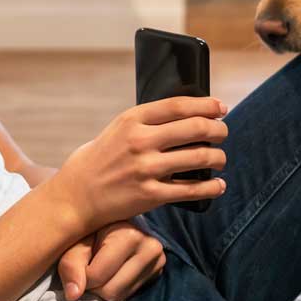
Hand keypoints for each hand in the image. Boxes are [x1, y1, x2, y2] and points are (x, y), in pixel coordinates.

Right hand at [45, 96, 228, 235]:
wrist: (76, 195)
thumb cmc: (100, 159)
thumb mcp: (118, 129)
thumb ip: (147, 121)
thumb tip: (188, 115)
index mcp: (132, 119)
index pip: (179, 105)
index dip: (206, 105)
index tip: (221, 107)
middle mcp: (140, 141)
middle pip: (195, 128)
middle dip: (218, 130)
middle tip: (223, 133)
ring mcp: (146, 169)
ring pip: (199, 157)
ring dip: (218, 157)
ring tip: (220, 158)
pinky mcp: (150, 195)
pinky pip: (192, 190)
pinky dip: (212, 187)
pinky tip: (218, 185)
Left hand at [58, 218, 165, 300]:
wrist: (113, 219)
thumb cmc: (92, 227)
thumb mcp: (77, 239)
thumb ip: (72, 264)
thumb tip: (73, 295)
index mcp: (130, 235)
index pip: (97, 276)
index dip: (81, 274)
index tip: (80, 260)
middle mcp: (150, 249)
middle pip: (110, 291)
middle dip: (93, 285)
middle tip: (89, 265)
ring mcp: (158, 261)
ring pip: (119, 296)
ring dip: (103, 288)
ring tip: (100, 266)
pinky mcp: (158, 271)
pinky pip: (128, 295)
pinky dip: (114, 288)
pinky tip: (112, 271)